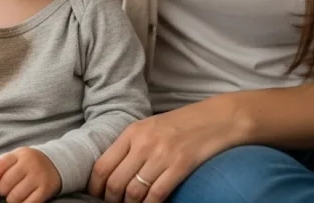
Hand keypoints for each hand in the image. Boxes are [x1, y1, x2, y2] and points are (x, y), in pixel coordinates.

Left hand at [0, 147, 61, 202]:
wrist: (56, 163)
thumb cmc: (30, 163)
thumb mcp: (16, 157)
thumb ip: (0, 166)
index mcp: (20, 154)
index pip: (1, 164)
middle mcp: (30, 164)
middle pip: (6, 183)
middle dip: (2, 190)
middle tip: (7, 189)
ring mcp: (38, 177)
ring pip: (15, 196)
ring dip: (12, 199)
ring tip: (16, 194)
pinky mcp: (45, 190)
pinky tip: (23, 201)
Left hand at [88, 96, 251, 202]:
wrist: (218, 118)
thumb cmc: (182, 124)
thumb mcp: (150, 126)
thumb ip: (131, 145)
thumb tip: (112, 169)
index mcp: (132, 132)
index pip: (102, 165)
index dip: (95, 186)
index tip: (97, 195)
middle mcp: (144, 143)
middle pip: (115, 182)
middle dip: (111, 200)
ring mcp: (162, 154)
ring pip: (134, 191)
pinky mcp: (181, 165)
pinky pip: (157, 194)